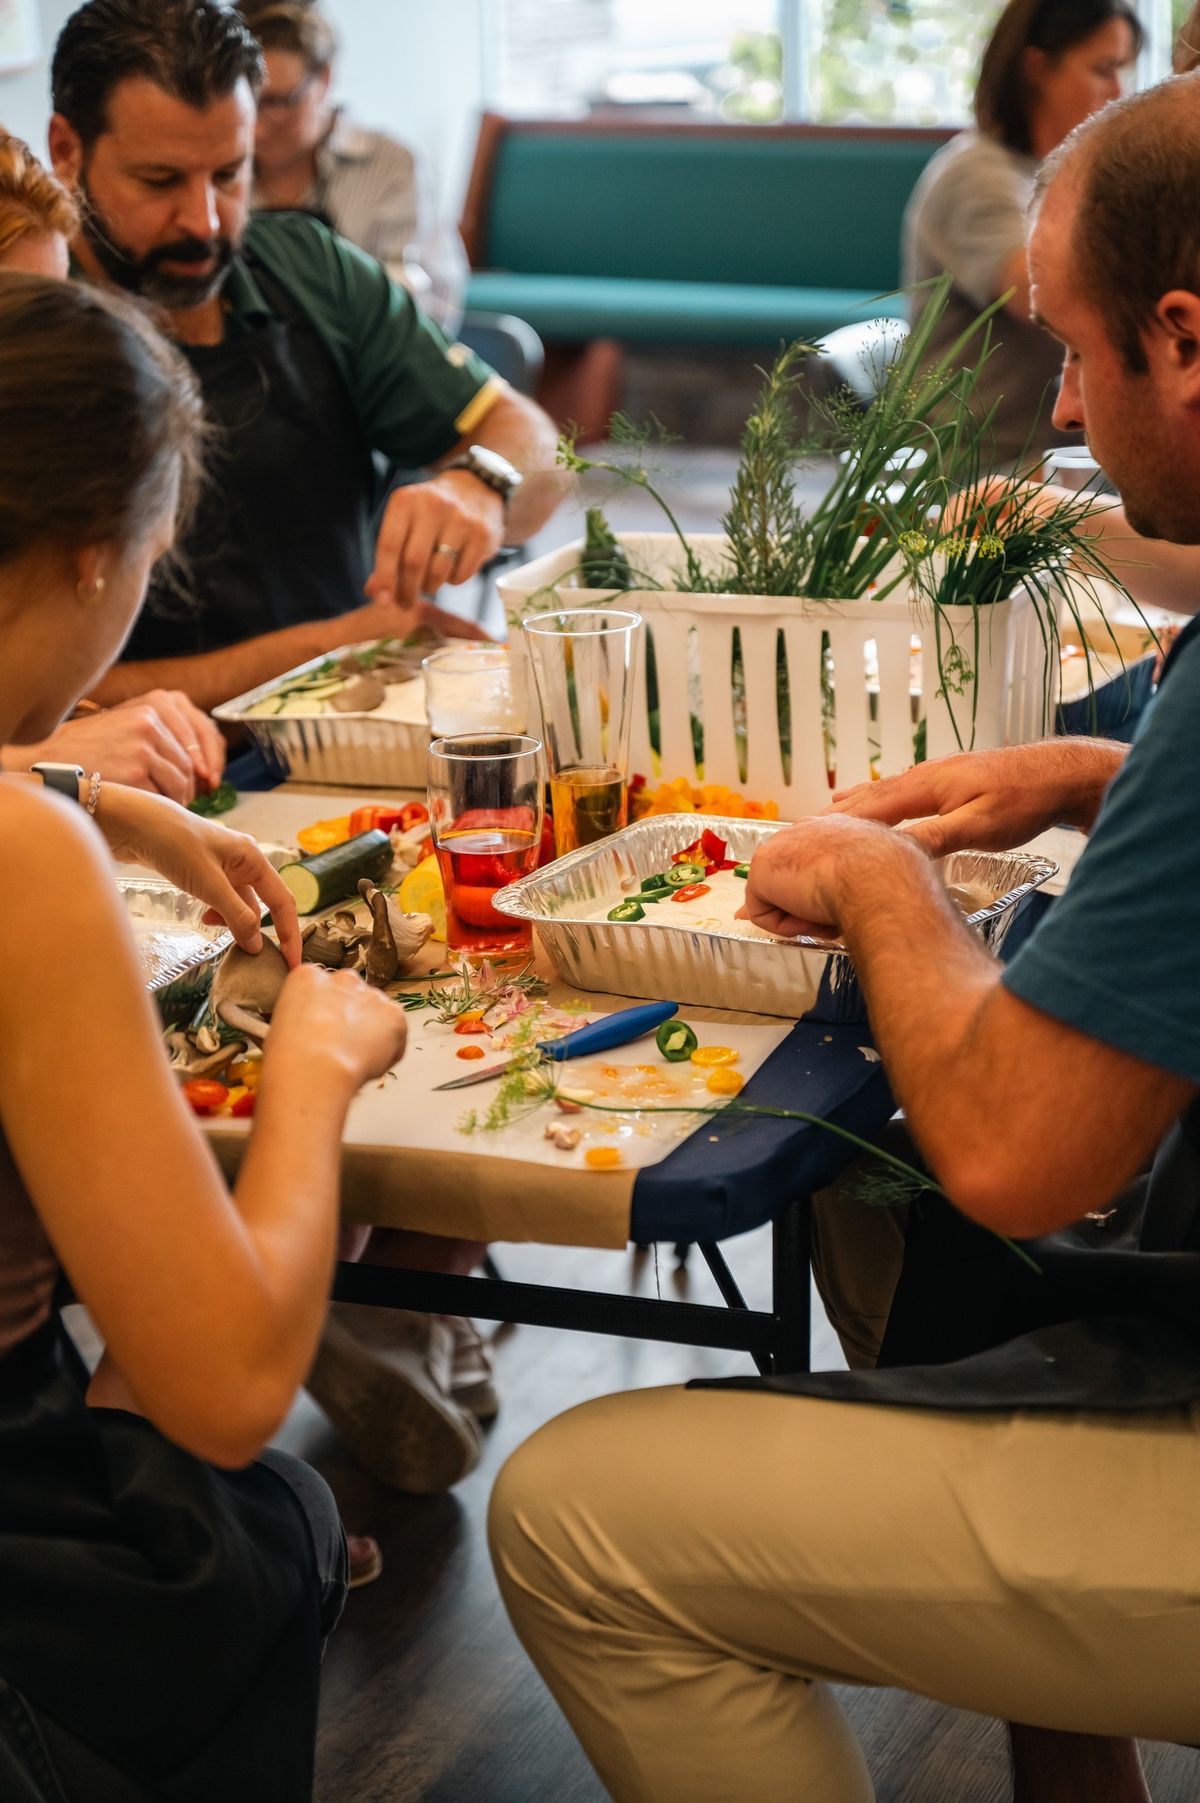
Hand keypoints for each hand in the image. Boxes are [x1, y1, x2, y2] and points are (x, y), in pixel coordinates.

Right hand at [5, 691, 224, 802]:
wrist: (51, 763)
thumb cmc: (87, 750)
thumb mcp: (126, 725)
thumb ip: (161, 733)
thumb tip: (203, 762)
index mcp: (154, 704)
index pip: (202, 730)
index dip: (212, 758)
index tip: (211, 777)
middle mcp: (151, 721)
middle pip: (192, 762)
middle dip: (192, 784)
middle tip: (187, 800)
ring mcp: (144, 746)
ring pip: (182, 781)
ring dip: (177, 799)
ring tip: (160, 805)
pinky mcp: (137, 772)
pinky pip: (165, 796)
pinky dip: (161, 806)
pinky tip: (147, 809)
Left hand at [94, 785, 302, 966]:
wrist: (131, 823)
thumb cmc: (173, 844)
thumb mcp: (209, 884)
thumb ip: (236, 915)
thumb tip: (257, 946)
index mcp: (253, 858)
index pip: (283, 902)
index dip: (289, 933)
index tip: (292, 963)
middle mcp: (243, 861)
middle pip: (262, 904)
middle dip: (256, 929)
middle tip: (250, 957)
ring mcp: (223, 867)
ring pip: (239, 904)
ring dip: (231, 921)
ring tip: (212, 927)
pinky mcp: (203, 872)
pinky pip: (221, 899)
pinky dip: (216, 913)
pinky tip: (203, 916)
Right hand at [266, 964, 407, 1093]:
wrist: (315, 1067)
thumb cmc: (289, 1055)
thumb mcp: (278, 1029)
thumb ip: (298, 1021)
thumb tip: (307, 1035)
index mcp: (308, 977)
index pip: (320, 989)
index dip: (322, 1014)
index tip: (321, 1032)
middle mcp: (342, 978)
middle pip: (352, 996)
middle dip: (350, 1018)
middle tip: (340, 1047)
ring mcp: (371, 994)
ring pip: (375, 1014)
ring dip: (370, 1033)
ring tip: (355, 1060)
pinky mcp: (394, 1014)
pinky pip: (395, 1034)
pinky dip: (389, 1050)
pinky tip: (370, 1065)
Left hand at [365, 471, 504, 607]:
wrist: (474, 490)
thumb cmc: (429, 515)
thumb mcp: (404, 523)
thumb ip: (388, 557)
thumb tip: (376, 593)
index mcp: (405, 501)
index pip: (389, 545)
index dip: (384, 577)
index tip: (381, 600)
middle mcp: (433, 505)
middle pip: (414, 562)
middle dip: (407, 590)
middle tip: (405, 603)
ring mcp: (461, 519)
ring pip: (438, 572)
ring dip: (430, 587)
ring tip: (429, 582)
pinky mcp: (483, 534)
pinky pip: (462, 575)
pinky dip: (453, 581)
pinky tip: (452, 568)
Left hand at [739, 814, 914, 939]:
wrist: (880, 879)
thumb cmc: (898, 877)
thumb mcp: (899, 864)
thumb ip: (889, 865)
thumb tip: (914, 862)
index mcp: (840, 827)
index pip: (817, 859)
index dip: (822, 888)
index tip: (839, 905)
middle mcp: (808, 829)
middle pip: (795, 880)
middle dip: (809, 905)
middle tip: (837, 916)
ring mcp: (781, 845)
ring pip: (782, 899)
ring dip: (804, 917)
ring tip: (830, 915)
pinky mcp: (761, 867)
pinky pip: (763, 913)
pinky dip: (786, 927)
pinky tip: (811, 916)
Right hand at [827, 741, 1126, 856]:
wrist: (1063, 773)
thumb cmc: (1027, 800)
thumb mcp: (982, 826)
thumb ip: (937, 837)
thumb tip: (895, 851)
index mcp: (929, 786)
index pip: (873, 807)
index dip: (839, 823)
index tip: (809, 836)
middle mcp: (928, 774)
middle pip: (873, 796)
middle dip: (839, 812)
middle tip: (804, 828)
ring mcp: (941, 773)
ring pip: (888, 789)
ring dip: (857, 802)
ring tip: (829, 810)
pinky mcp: (954, 778)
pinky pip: (905, 788)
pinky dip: (882, 797)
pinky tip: (882, 801)